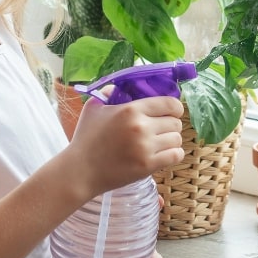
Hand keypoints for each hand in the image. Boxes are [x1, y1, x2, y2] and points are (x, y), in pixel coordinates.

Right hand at [65, 95, 184, 200]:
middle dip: (171, 125)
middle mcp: (141, 127)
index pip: (170, 103)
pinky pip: (176, 156)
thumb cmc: (86, 138)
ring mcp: (146, 147)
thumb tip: (120, 86)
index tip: (170, 112)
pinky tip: (164, 154)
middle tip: (161, 129)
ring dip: (171, 140)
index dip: (174, 108)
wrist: (80, 171)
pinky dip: (174, 154)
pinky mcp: (147, 166)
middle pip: (175, 123)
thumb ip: (109, 92)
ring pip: (177, 139)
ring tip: (161, 142)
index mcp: (131, 109)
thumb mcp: (94, 108)